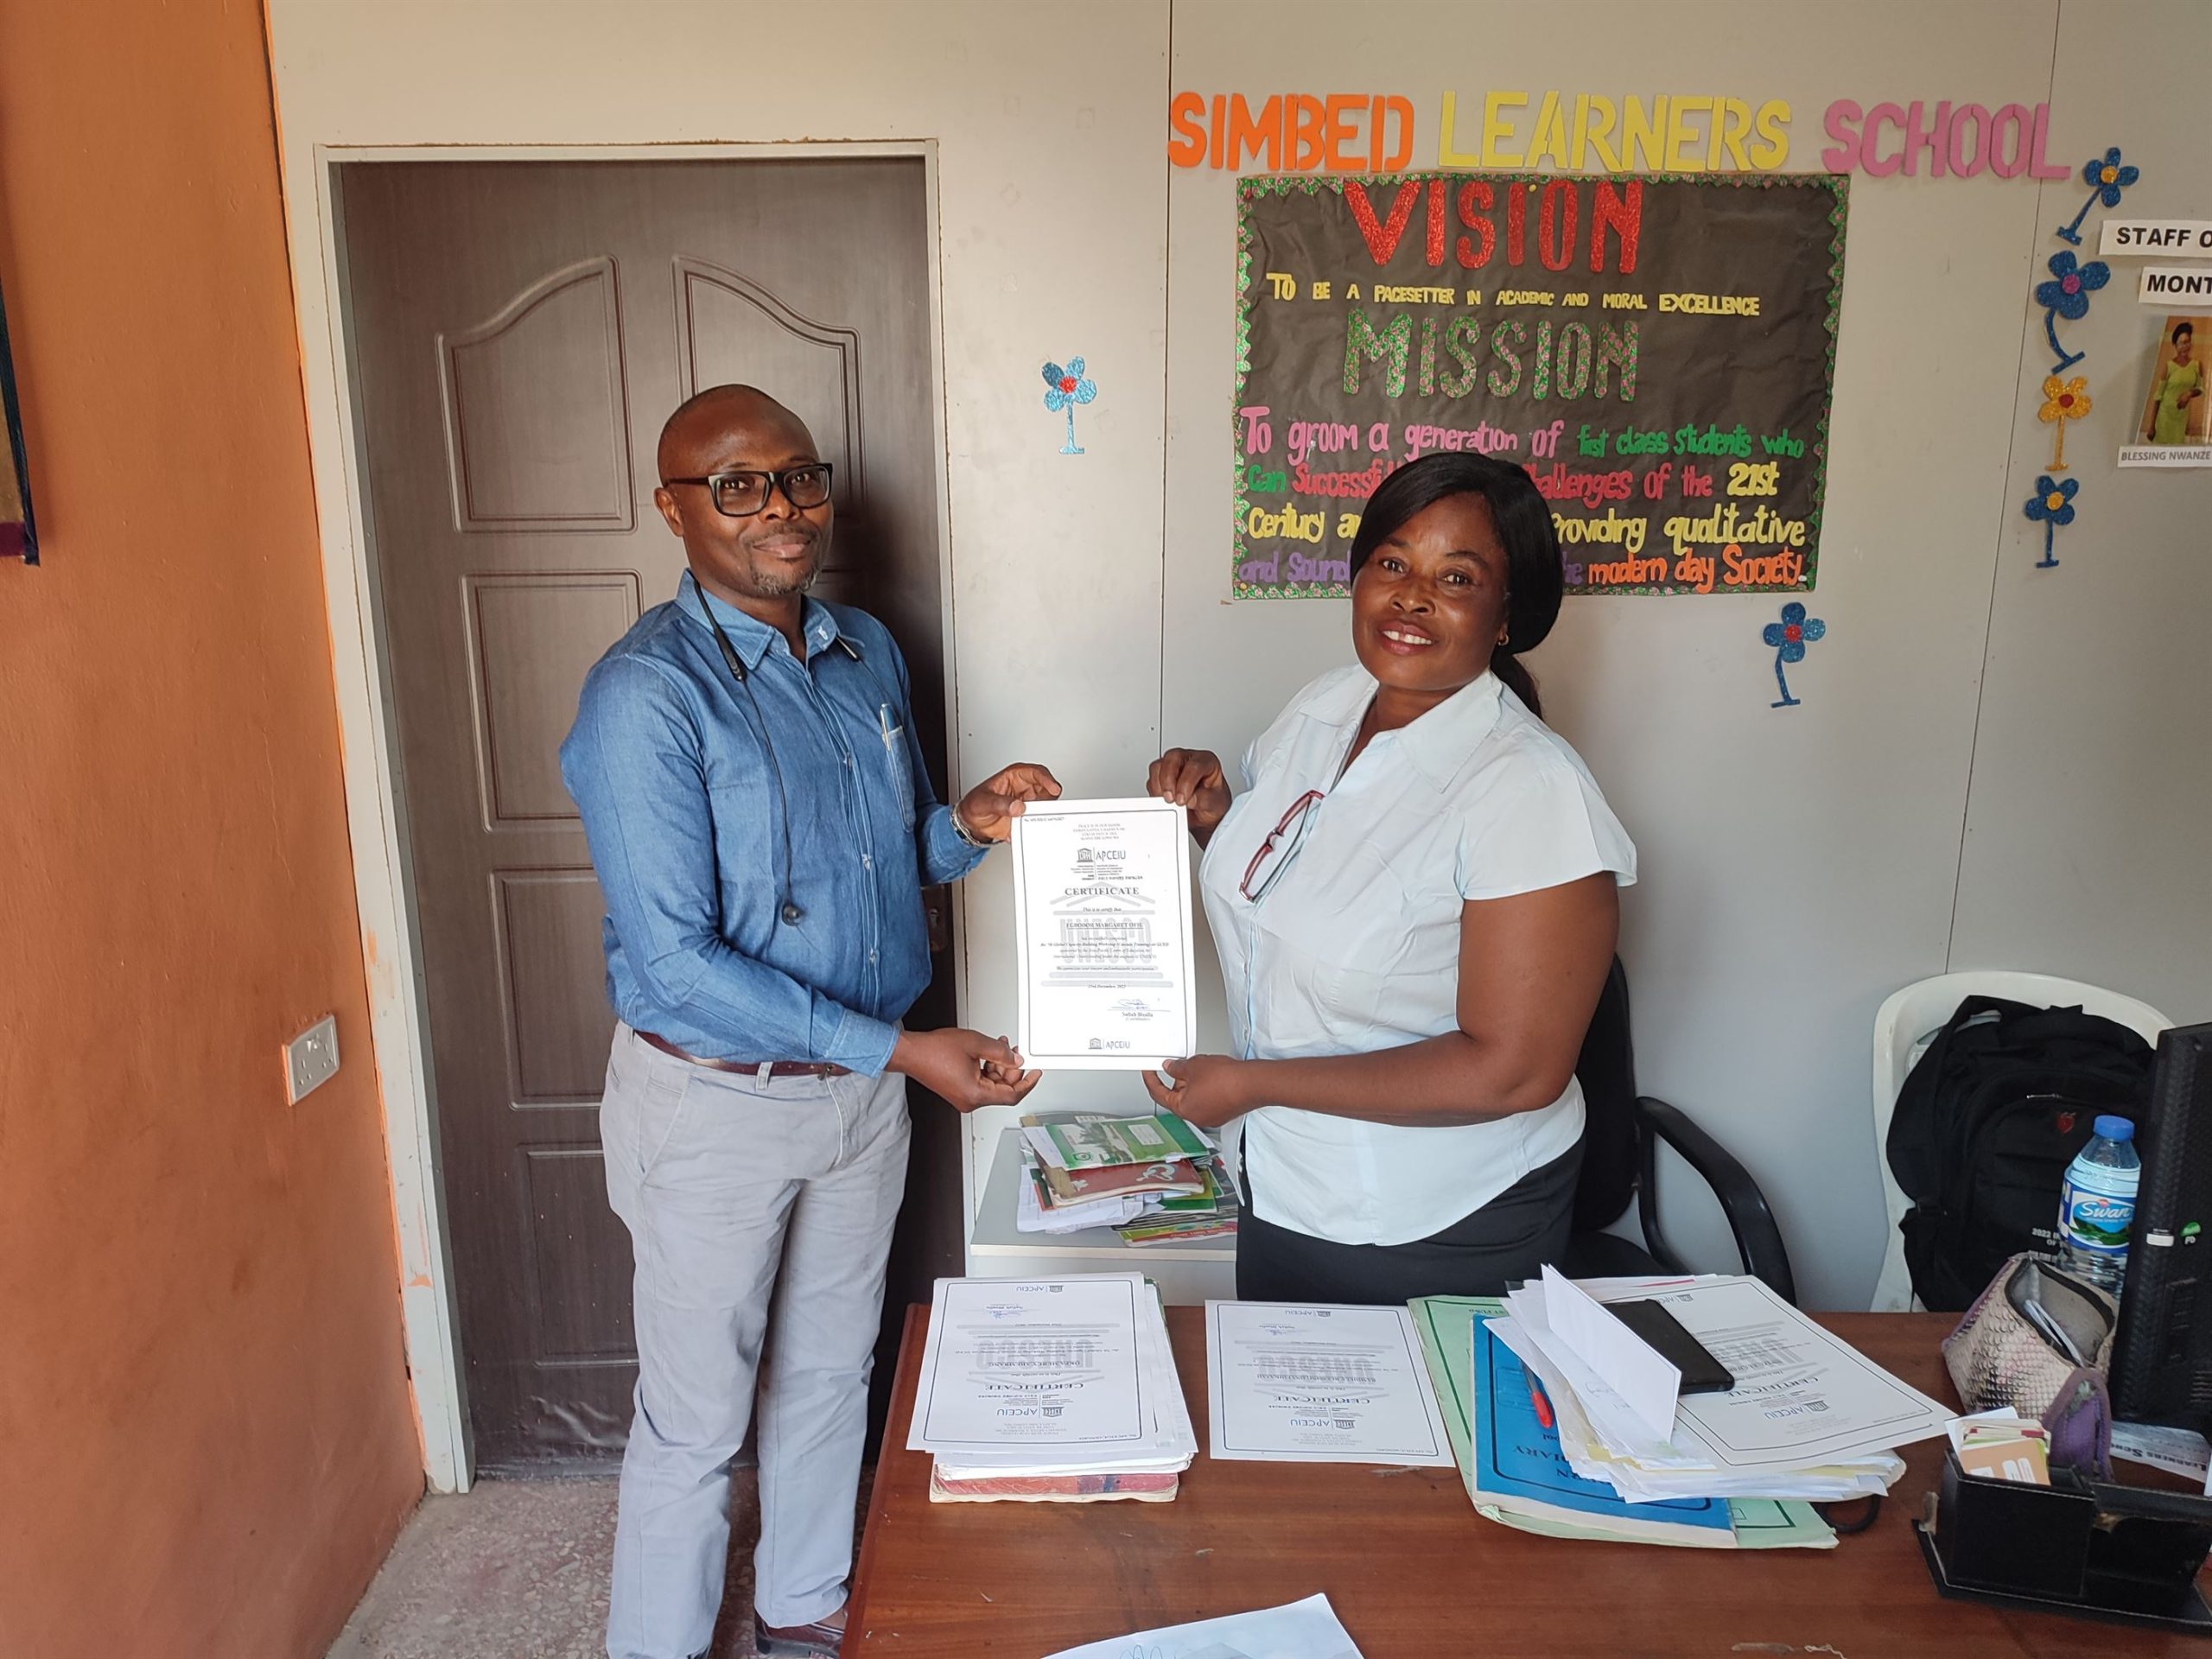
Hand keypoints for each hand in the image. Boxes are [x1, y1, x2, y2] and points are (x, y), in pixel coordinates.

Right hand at [890, 1026, 1041, 1110]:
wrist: (911, 1052)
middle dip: (1011, 1069)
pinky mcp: (959, 1090)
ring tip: (1000, 1046)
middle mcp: (970, 1101)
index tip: (1036, 1073)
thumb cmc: (934, 1050)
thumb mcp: (976, 1044)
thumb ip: (1001, 1053)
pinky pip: (981, 1082)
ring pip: (992, 1084)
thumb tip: (1016, 1059)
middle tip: (1015, 1052)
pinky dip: (988, 1068)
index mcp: (975, 1094)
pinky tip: (989, 1053)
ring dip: (999, 1066)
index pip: (1011, 1095)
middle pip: (1002, 1089)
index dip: (1027, 1083)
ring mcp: (964, 1097)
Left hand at [955, 763, 1061, 843]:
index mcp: (1015, 776)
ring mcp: (1028, 804)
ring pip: (1046, 807)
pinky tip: (1029, 830)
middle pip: (1046, 790)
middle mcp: (1024, 788)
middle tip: (1045, 809)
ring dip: (1044, 815)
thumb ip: (1000, 803)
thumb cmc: (975, 805)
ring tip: (1034, 821)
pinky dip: (1037, 827)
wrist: (972, 823)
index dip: (1047, 779)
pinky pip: (1038, 822)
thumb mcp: (983, 802)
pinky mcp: (1028, 818)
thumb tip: (1017, 806)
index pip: (1035, 773)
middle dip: (1049, 800)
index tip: (1053, 789)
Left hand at [1140, 1053, 1251, 1128]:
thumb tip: (1170, 1068)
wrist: (1253, 1084)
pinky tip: (1214, 1077)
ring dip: (1194, 1083)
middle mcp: (1196, 1117)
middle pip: (1178, 1097)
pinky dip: (1206, 1088)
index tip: (1148, 1072)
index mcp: (1183, 1109)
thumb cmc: (1227, 1080)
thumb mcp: (1193, 1066)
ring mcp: (1211, 1116)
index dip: (1151, 1080)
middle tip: (1182, 1064)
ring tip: (1203, 1068)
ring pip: (1194, 1098)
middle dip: (1178, 1080)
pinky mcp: (1223, 1112)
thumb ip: (1177, 1068)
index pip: (1159, 1094)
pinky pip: (1208, 1100)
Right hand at [1146, 748, 1230, 841]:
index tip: (1182, 800)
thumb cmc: (1214, 800)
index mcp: (1206, 761)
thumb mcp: (1217, 803)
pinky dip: (1154, 791)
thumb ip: (1205, 800)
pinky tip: (1162, 800)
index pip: (1194, 766)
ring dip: (1159, 785)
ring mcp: (1173, 766)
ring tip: (1167, 801)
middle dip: (1168, 779)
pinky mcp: (1161, 775)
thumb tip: (1191, 799)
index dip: (1186, 783)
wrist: (1206, 812)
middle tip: (1170, 798)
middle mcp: (1188, 759)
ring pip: (1158, 766)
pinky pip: (1151, 778)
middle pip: (1172, 758)